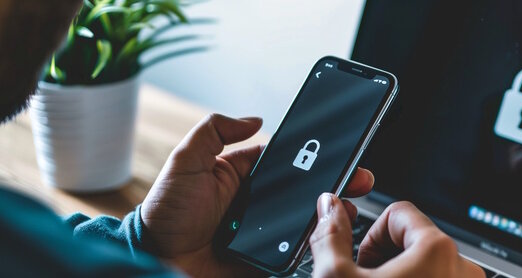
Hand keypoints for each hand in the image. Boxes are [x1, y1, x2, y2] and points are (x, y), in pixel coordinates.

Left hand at [140, 114, 374, 276]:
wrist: (158, 257)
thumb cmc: (167, 210)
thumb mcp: (186, 160)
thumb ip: (214, 130)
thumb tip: (254, 119)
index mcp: (241, 176)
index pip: (284, 160)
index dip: (311, 154)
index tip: (337, 148)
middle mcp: (256, 201)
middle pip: (301, 188)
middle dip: (331, 180)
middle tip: (357, 176)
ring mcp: (263, 229)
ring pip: (304, 217)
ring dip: (328, 210)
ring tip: (349, 202)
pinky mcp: (265, 255)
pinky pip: (294, 248)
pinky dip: (313, 241)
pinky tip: (330, 231)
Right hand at [309, 197, 484, 276]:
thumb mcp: (337, 277)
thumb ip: (329, 235)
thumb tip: (327, 206)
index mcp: (436, 250)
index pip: (397, 213)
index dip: (371, 234)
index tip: (360, 257)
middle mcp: (460, 268)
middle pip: (411, 238)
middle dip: (383, 257)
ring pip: (423, 264)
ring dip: (397, 274)